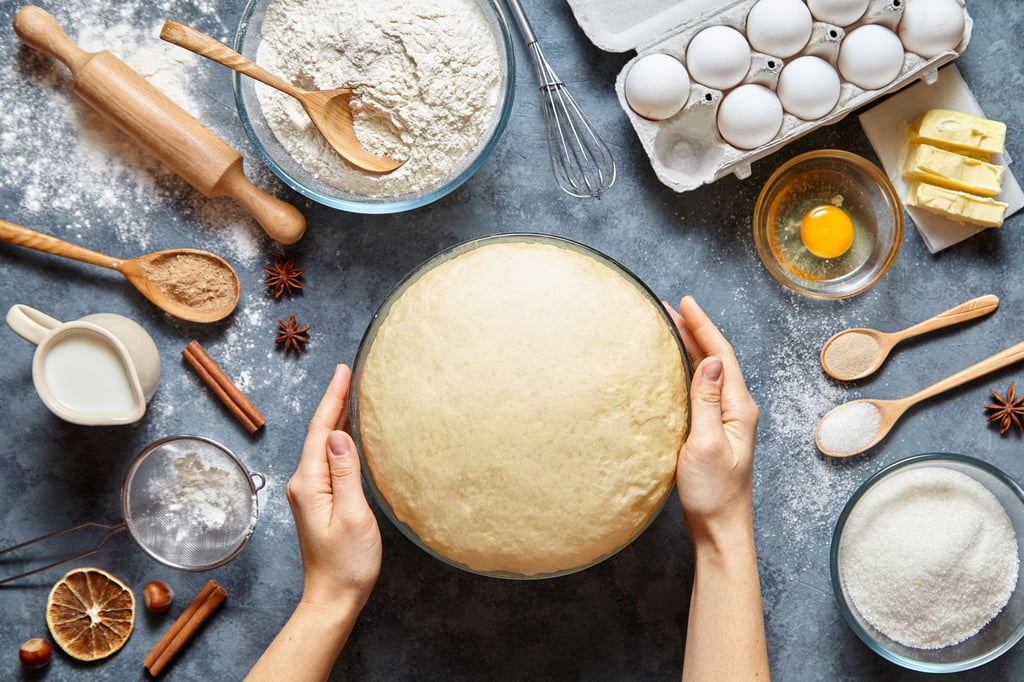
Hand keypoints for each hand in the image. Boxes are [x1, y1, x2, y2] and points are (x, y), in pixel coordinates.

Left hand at [248, 365, 381, 680]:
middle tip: (347, 373)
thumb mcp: (353, 514)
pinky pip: (327, 459)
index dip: (333, 398)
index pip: (322, 430)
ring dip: (335, 418)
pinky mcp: (318, 500)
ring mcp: (309, 492)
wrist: (334, 597)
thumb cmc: (347, 563)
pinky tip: (346, 433)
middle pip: (320, 433)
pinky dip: (337, 439)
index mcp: (310, 483)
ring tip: (349, 393)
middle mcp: (304, 483)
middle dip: (334, 401)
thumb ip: (346, 472)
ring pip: (323, 445)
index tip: (342, 371)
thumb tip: (339, 435)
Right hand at [665, 296, 758, 548]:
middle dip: (696, 330)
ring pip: (710, 372)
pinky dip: (689, 370)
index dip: (703, 326)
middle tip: (671, 308)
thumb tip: (711, 360)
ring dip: (693, 347)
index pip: (721, 355)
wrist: (720, 530)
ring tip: (672, 327)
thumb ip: (707, 401)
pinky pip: (702, 389)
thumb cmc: (713, 494)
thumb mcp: (705, 444)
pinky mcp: (714, 431)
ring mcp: (727, 421)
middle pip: (717, 358)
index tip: (684, 303)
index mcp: (739, 408)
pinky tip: (676, 367)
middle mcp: (737, 410)